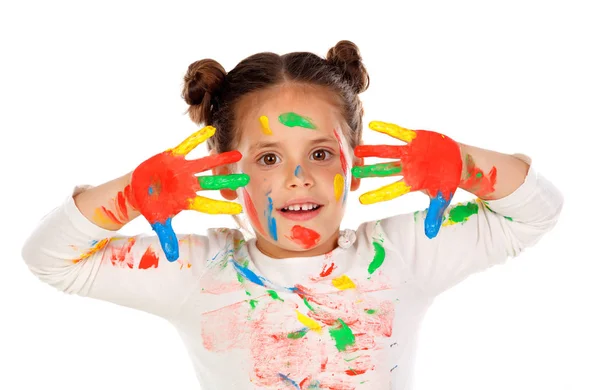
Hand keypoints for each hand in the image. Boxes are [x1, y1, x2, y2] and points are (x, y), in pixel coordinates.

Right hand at [130, 126, 248, 260]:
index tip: (239, 208)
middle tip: (248, 178)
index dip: (223, 207)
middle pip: (213, 183)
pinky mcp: (173, 156)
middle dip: (230, 180)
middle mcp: (190, 184)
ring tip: (238, 153)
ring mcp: (184, 170)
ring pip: (205, 163)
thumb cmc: (151, 205)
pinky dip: (197, 139)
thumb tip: (171, 258)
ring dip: (221, 158)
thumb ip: (167, 238)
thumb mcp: (158, 222)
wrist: (139, 189)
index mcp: (188, 200)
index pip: (209, 205)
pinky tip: (211, 130)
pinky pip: (187, 146)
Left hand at [352, 121, 461, 238]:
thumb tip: (430, 234)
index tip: (361, 200)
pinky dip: (388, 129)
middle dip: (369, 171)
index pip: (391, 191)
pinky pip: (399, 133)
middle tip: (352, 173)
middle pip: (384, 170)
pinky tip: (374, 126)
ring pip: (387, 152)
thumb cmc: (447, 181)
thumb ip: (434, 215)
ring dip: (372, 151)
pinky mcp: (415, 138)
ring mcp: (408, 152)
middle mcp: (406, 168)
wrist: (457, 160)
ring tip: (357, 150)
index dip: (377, 195)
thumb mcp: (442, 199)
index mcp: (411, 183)